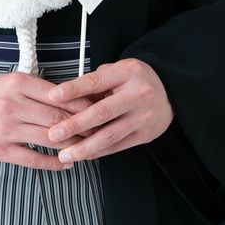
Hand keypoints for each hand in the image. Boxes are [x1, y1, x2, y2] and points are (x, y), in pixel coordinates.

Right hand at [0, 72, 92, 170]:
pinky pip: (33, 159)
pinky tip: (66, 161)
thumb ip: (45, 89)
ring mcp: (5, 130)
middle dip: (83, 125)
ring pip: (49, 138)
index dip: (83, 104)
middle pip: (58, 118)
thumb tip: (80, 97)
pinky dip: (54, 162)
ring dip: (73, 143)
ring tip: (87, 144)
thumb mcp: (18, 82)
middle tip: (98, 128)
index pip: (60, 96)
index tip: (98, 108)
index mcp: (20, 84)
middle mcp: (12, 106)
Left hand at [48, 58, 173, 162]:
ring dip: (84, 147)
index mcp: (129, 73)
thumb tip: (67, 95)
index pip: (97, 81)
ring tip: (64, 154)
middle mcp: (138, 94)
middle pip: (102, 112)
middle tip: (53, 134)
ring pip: (109, 135)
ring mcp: (143, 116)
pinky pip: (117, 146)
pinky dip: (98, 152)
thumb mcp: (120, 70)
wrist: (171, 91)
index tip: (53, 96)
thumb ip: (97, 81)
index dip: (74, 89)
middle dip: (75, 125)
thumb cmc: (137, 80)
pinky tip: (83, 155)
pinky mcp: (145, 134)